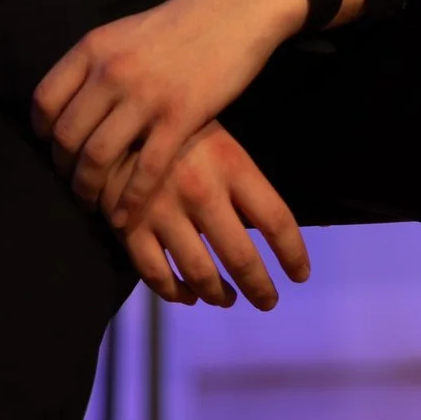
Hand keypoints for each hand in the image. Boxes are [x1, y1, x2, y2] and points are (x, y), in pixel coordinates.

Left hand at [32, 0, 307, 226]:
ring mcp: (146, 95)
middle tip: (73, 184)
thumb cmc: (183, 23)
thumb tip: (71, 102)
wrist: (237, 7)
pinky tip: (123, 216)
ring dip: (88, 190)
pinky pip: (144, 170)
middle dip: (64, 170)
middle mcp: (112, 71)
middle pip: (67, 136)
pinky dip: (128, 200)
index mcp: (94, 47)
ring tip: (92, 204)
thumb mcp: (126, 33)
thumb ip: (97, 64)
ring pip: (97, 157)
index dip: (43, 133)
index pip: (45, 101)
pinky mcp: (181, 116)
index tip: (53, 149)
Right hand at [117, 121, 310, 309]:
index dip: (293, 255)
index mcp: (231, 163)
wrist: (120, 118)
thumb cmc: (182, 131)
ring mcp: (163, 210)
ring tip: (228, 299)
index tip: (300, 275)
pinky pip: (156, 275)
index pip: (276, 220)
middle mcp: (200, 190)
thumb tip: (272, 234)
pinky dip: (175, 293)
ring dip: (219, 295)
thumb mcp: (221, 141)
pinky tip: (188, 295)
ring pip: (199, 274)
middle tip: (268, 301)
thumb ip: (244, 184)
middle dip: (260, 288)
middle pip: (241, 258)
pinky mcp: (129, 226)